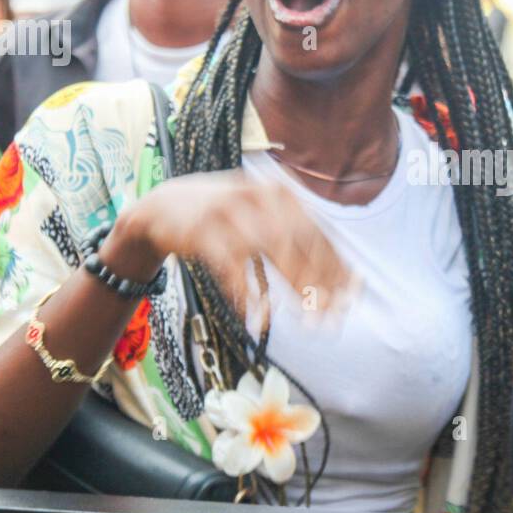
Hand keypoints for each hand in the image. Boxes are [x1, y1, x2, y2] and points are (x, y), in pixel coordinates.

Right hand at [108, 173, 353, 314]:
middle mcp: (258, 196)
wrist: (160, 207)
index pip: (316, 231)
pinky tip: (261, 318)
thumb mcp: (259, 216)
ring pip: (271, 251)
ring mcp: (228, 211)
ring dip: (292, 288)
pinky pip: (232, 266)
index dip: (336, 265)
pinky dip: (248, 294)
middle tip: (332, 316)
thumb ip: (292, 237)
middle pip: (300, 241)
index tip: (351, 297)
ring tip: (305, 320)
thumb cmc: (221, 217)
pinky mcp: (201, 231)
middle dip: (319, 281)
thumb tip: (335, 272)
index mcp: (278, 193)